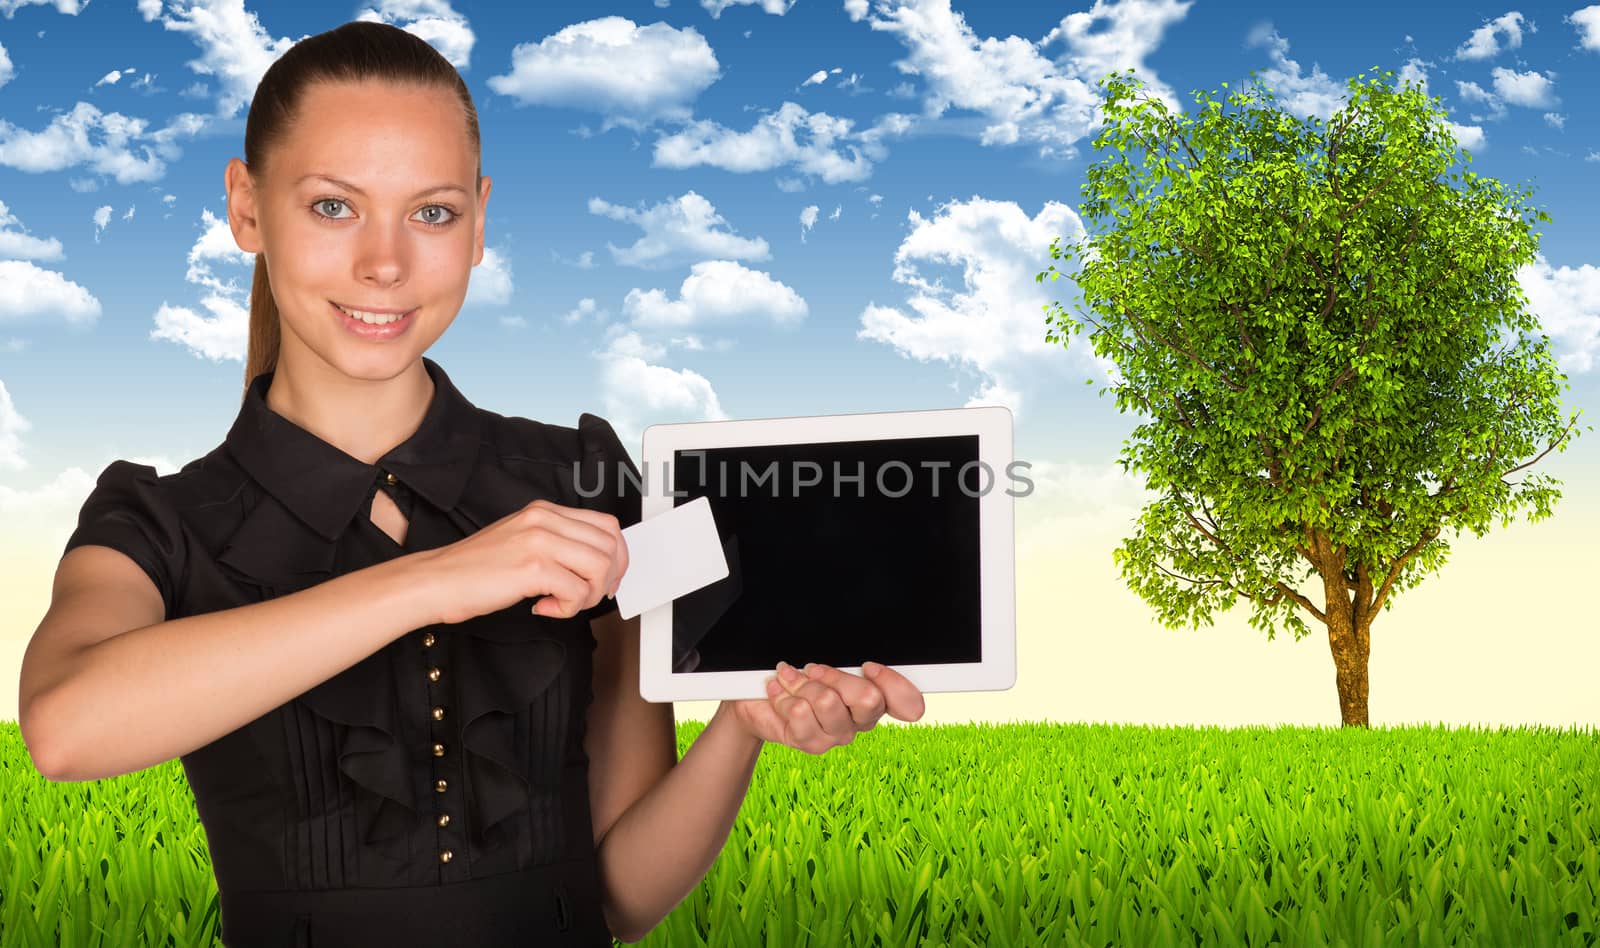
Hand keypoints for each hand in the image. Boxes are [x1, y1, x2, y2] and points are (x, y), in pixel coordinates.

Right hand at [416, 499, 628, 624]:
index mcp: (544, 511)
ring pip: (600, 568)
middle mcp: (544, 519)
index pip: (607, 525)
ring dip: (589, 595)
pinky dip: (568, 608)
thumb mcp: (521, 541)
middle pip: (610, 546)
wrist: (435, 581)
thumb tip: (596, 564)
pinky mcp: (532, 567)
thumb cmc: (474, 570)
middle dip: (608, 579)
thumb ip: (556, 544)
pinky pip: (577, 591)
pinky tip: (543, 607)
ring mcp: (539, 541)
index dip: (617, 556)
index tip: (608, 579)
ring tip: (563, 603)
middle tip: (587, 596)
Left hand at [723, 661, 925, 752]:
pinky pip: (801, 713)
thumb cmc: (796, 675)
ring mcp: (837, 736)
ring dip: (802, 683)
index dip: (892, 683)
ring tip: (789, 679)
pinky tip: (779, 692)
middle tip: (813, 670)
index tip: (868, 666)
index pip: (909, 703)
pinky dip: (783, 695)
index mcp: (875, 698)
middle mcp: (860, 721)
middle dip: (836, 676)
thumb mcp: (825, 662)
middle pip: (869, 699)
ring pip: (828, 702)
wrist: (756, 698)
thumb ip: (849, 663)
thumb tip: (863, 662)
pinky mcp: (811, 744)